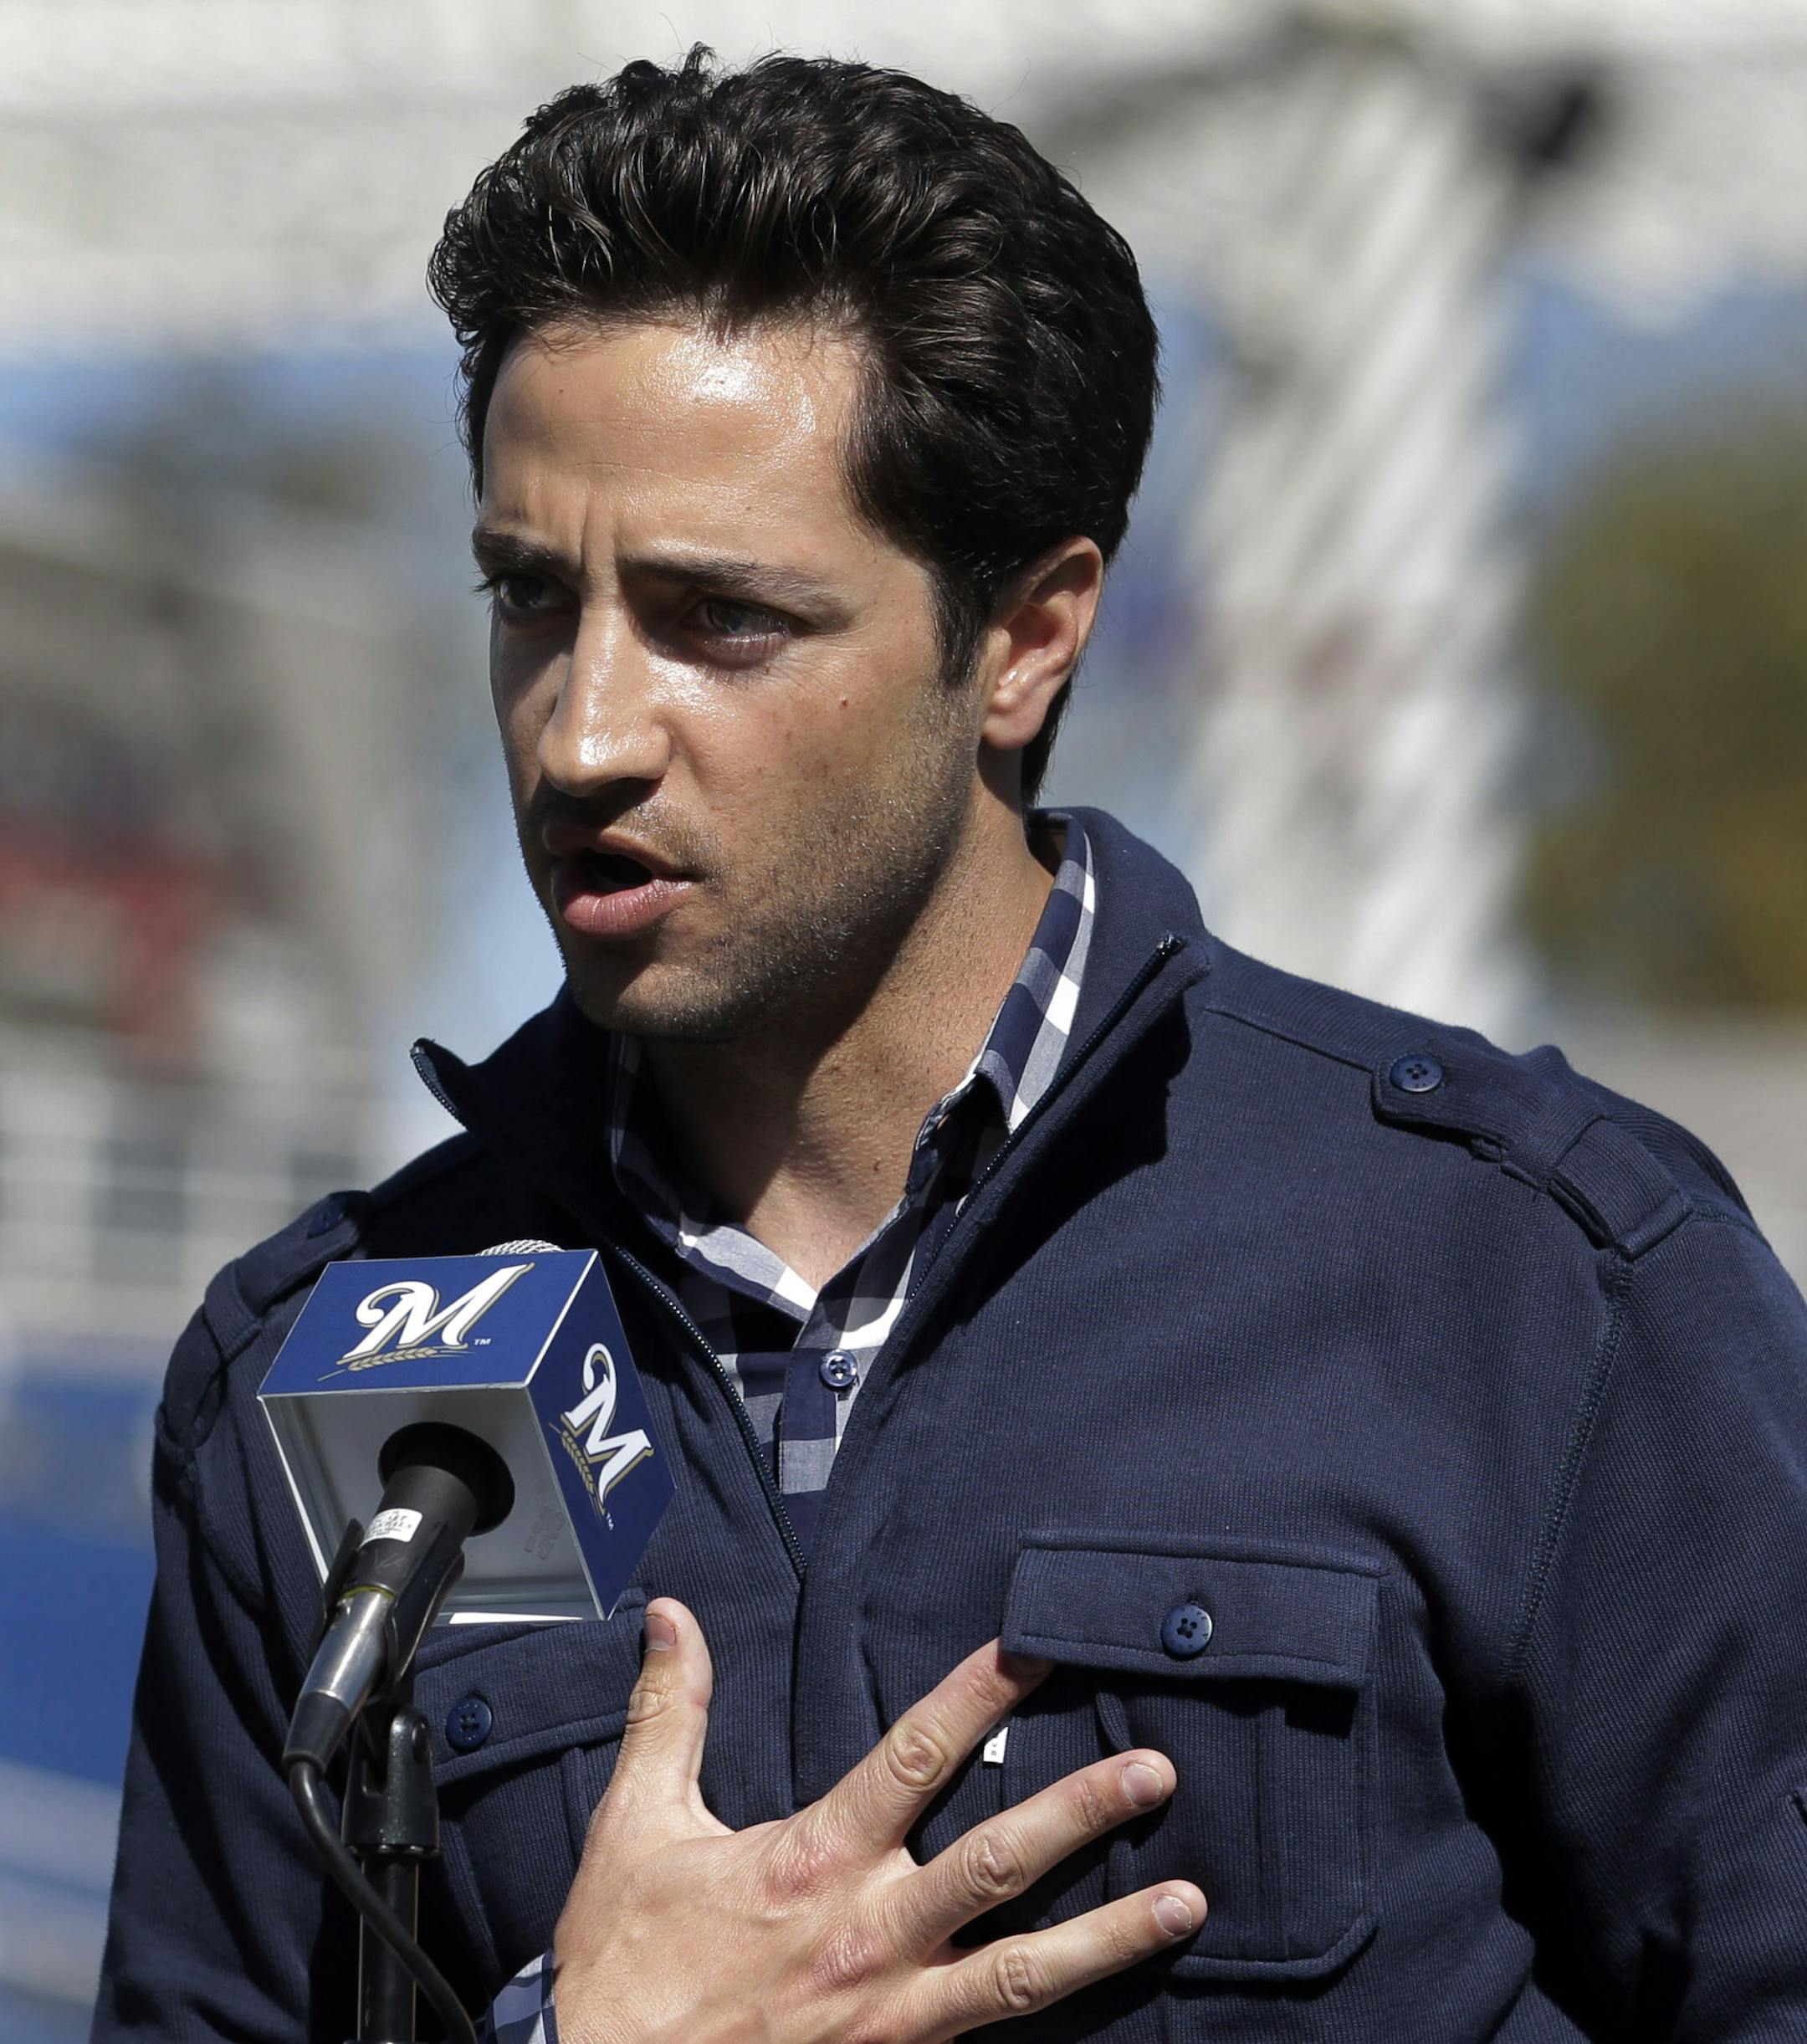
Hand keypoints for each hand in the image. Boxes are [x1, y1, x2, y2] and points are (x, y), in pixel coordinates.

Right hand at [552, 1597, 1204, 2043]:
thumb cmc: (626, 1965)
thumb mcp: (635, 1827)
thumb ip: (667, 1714)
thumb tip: (670, 1615)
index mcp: (812, 1860)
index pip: (915, 1754)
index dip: (979, 1694)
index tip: (1036, 1649)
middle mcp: (867, 1932)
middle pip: (997, 1859)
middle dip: (1082, 1811)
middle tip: (1156, 1772)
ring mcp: (891, 2009)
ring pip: (1022, 1969)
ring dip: (1111, 1935)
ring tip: (1189, 1902)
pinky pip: (989, 2036)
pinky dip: (1052, 2017)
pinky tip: (1115, 2001)